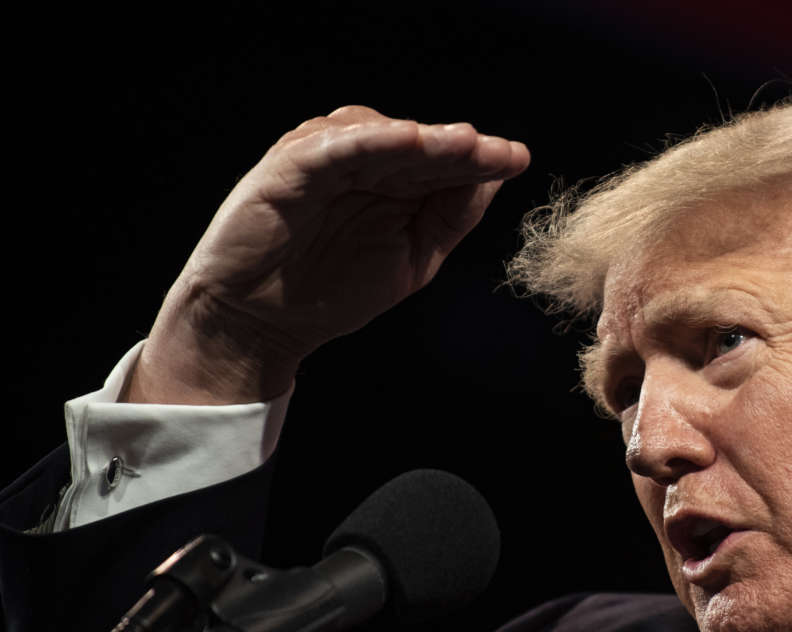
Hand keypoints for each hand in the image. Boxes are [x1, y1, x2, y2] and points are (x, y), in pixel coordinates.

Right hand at [124, 106, 529, 403]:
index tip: (517, 159)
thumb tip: (494, 179)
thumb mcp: (412, 258)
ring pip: (378, 137)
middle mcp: (361, 162)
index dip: (481, 158)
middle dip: (460, 147)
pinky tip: (401, 139)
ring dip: (421, 137)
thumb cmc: (334, 289)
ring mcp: (324, 161)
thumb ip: (450, 218)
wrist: (263, 323)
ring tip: (462, 142)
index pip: (443, 161)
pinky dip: (364, 140)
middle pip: (418, 144)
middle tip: (498, 151)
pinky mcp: (287, 169)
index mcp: (393, 180)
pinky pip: (329, 149)